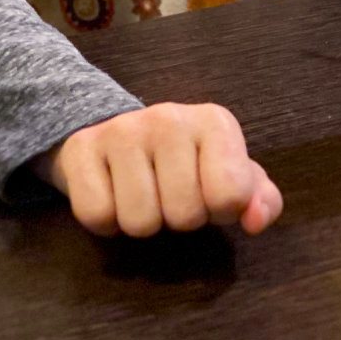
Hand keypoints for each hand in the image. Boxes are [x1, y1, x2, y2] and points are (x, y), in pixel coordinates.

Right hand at [37, 102, 282, 237]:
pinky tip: (112, 195)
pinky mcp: (81, 148)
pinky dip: (105, 221)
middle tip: (169, 196)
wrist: (116, 132)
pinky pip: (97, 215)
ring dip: (141, 222)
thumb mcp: (231, 174)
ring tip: (143, 195)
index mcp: (214, 122)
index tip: (208, 194)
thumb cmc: (185, 162)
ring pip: (139, 222)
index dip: (220, 211)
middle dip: (178, 219)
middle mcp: (169, 117)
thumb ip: (259, 199)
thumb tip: (255, 220)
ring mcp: (122, 130)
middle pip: (184, 216)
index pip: (230, 195)